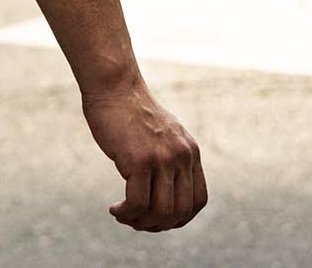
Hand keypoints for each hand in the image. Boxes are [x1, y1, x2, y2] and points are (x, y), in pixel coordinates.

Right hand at [81, 78, 206, 231]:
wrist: (114, 86)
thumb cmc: (130, 110)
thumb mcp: (162, 134)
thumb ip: (169, 157)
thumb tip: (164, 187)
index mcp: (190, 151)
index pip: (197, 200)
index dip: (180, 219)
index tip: (158, 220)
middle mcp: (181, 156)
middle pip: (179, 211)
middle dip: (157, 225)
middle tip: (136, 222)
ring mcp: (162, 159)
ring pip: (160, 211)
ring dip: (140, 222)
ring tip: (123, 216)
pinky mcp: (139, 160)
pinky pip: (138, 202)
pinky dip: (126, 213)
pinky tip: (115, 209)